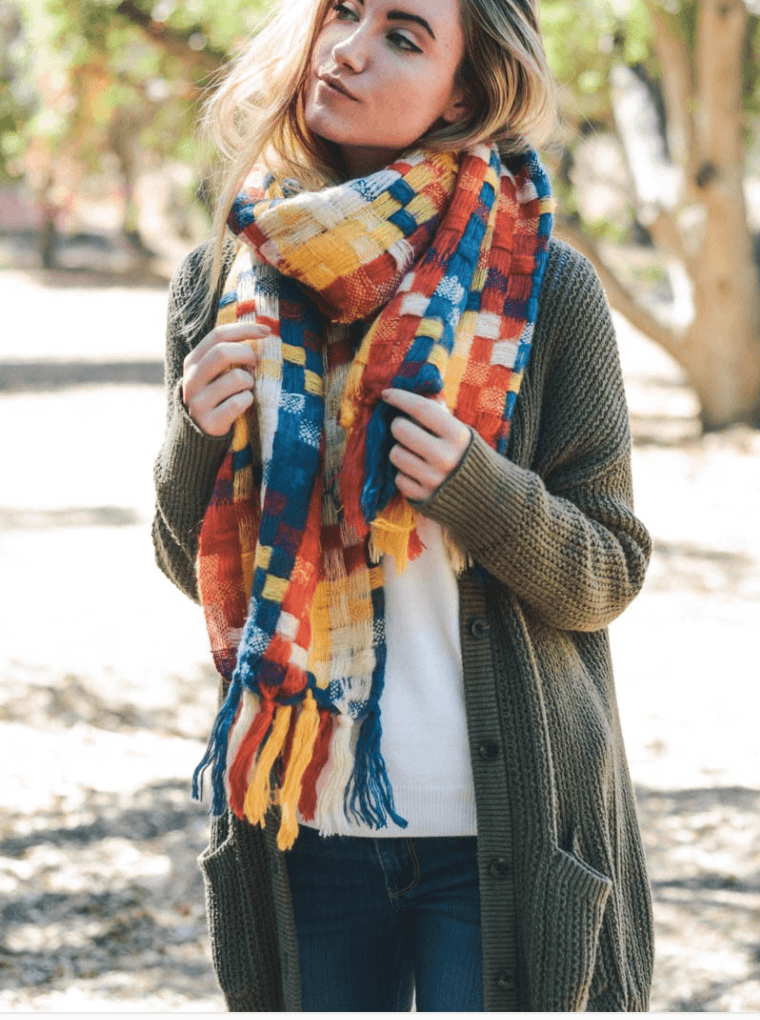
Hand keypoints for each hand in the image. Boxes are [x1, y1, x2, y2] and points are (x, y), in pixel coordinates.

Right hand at [182, 321, 267, 436]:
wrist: (201, 433)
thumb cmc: (217, 394)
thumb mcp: (216, 371)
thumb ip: (229, 352)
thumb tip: (263, 329)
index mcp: (193, 362)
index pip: (218, 335)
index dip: (245, 329)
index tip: (266, 331)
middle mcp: (191, 380)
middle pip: (222, 353)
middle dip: (247, 354)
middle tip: (256, 363)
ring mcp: (198, 402)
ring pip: (235, 378)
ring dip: (249, 382)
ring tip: (246, 388)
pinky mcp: (210, 422)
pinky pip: (239, 402)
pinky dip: (248, 400)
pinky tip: (244, 403)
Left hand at [382, 388, 470, 501]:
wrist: (488, 496)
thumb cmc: (469, 457)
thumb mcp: (462, 433)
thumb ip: (438, 417)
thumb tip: (408, 399)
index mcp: (458, 436)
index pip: (422, 409)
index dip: (401, 398)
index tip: (387, 394)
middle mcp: (445, 458)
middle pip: (401, 430)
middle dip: (399, 426)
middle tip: (406, 429)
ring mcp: (433, 479)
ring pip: (395, 454)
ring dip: (400, 451)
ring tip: (414, 454)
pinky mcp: (423, 498)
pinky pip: (398, 479)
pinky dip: (404, 474)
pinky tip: (418, 474)